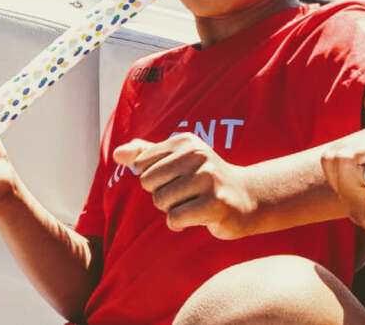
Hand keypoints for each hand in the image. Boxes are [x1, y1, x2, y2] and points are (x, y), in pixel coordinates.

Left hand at [113, 133, 254, 239]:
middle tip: (187, 194)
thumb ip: (146, 154)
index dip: (154, 179)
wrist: (246, 197)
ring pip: (161, 201)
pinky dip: (180, 223)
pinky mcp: (215, 203)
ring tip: (194, 204)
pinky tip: (198, 217)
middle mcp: (198, 155)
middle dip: (162, 195)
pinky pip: (175, 218)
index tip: (177, 178)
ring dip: (172, 210)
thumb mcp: (177, 160)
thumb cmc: (205, 180)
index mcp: (186, 141)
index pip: (141, 165)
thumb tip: (118, 154)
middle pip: (148, 183)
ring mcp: (208, 178)